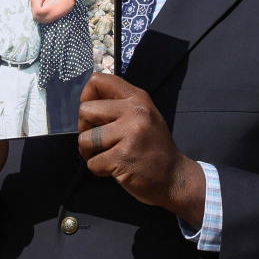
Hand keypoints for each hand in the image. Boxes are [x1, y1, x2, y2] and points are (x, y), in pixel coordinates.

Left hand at [78, 73, 204, 225]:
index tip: (94, 114)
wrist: (174, 177)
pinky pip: (92, 162)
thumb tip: (85, 102)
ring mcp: (130, 134)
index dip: (87, 97)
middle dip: (85, 129)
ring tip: (107, 155)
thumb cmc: (153, 147)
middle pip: (85, 110)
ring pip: (85, 139)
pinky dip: (98, 169)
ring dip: (90, 152)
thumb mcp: (143, 116)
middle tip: (100, 140)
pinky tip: (114, 168)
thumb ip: (118, 105)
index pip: (98, 80)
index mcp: (137, 98)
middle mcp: (135, 111)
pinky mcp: (123, 158)